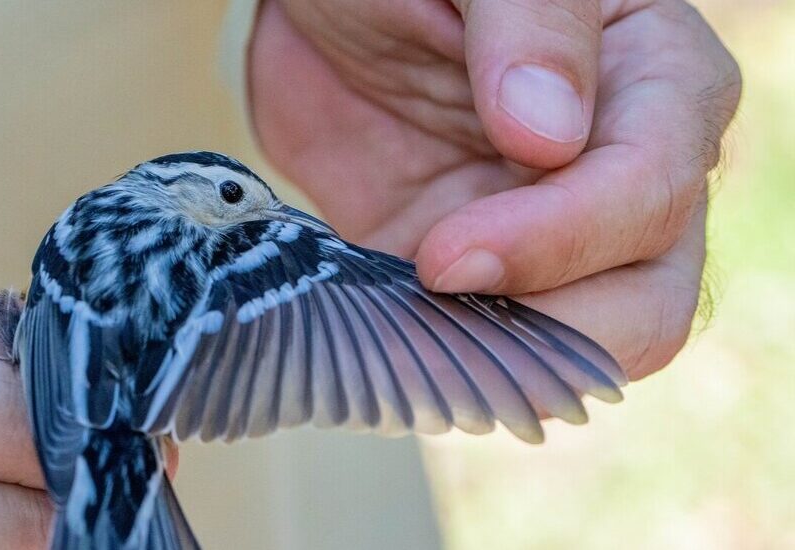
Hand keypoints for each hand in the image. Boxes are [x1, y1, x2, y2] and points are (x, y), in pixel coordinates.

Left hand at [248, 0, 740, 378]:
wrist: (327, 11)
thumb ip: (532, 25)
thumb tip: (551, 137)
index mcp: (655, 83)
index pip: (652, 194)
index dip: (557, 239)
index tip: (445, 254)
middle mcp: (619, 175)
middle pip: (648, 305)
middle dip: (546, 331)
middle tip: (433, 302)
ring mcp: (549, 237)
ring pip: (576, 348)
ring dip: (492, 360)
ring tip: (403, 333)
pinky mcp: (474, 275)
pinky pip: (483, 348)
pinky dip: (438, 361)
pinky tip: (384, 344)